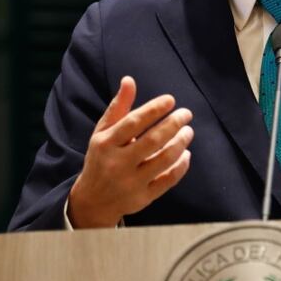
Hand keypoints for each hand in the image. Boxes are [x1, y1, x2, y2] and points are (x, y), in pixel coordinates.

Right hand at [67, 76, 193, 227]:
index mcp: (106, 144)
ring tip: (188, 131)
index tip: (171, 100)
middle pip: (152, 141)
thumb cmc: (102, 158)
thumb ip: (119, 107)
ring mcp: (131, 183)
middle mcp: (117, 164)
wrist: (92, 200)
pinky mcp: (143, 198)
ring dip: (181, 143)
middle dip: (173, 124)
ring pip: (164, 160)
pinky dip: (181, 165)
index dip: (153, 110)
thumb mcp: (103, 132)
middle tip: (186, 114)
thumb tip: (129, 80)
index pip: (133, 123)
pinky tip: (186, 153)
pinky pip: (168, 180)